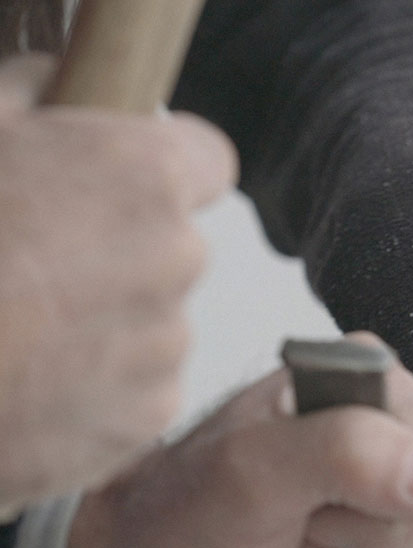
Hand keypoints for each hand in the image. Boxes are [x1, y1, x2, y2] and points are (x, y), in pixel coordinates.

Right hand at [0, 53, 236, 507]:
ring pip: (155, 321)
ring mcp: (164, 345)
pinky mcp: (146, 417)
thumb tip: (69, 84)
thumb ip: (39, 93)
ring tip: (24, 327)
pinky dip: (98, 389)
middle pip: (175, 246)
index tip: (126, 180)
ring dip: (108, 323)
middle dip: (123, 250)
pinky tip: (31, 378)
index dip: (165, 166)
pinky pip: (137, 389)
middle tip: (38, 260)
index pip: (207, 160)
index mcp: (139, 177)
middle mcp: (174, 259)